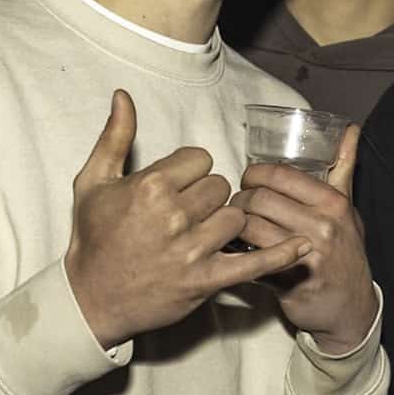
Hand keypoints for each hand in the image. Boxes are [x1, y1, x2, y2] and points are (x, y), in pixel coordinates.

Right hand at [65, 91, 309, 347]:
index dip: (190, 171)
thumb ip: (115, 136)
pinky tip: (303, 245)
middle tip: (184, 213)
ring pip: (236, 218)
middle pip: (220, 187)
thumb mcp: (93, 182)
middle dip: (206, 196)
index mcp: (151, 186)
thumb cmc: (92, 238)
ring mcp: (192, 251)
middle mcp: (174, 216)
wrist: (90, 299)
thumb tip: (123, 95)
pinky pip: (252, 263)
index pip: (200, 159)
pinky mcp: (204, 281)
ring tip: (201, 233)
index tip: (175, 186)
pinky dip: (280, 255)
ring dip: (225, 223)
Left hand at [235, 126, 379, 354]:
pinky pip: (249, 259)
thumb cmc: (345, 252)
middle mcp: (322, 227)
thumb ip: (342, 169)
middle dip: (240, 198)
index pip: (281, 175)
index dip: (255, 174)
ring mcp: (305, 256)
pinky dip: (236, 252)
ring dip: (233, 225)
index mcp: (332, 203)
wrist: (351, 307)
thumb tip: (350, 129)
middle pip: (260, 199)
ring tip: (232, 224)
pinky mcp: (288, 283)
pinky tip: (235, 249)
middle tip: (236, 203)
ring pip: (249, 227)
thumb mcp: (348, 210)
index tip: (249, 180)